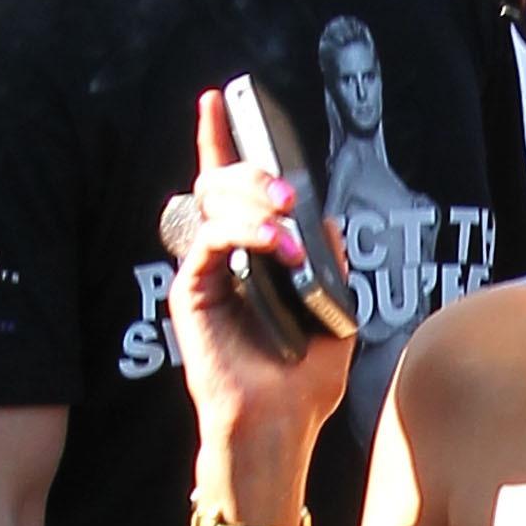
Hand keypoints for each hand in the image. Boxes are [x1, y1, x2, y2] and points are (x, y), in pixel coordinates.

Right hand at [167, 91, 355, 455]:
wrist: (279, 426)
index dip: (221, 140)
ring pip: (214, 205)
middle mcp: (222, 257)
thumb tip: (327, 225)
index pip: (231, 187)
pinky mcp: (191, 293)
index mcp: (252, 256)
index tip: (220, 99)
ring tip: (289, 227)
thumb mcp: (335, 315)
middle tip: (287, 191)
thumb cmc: (302, 381)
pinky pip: (209, 241)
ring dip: (255, 204)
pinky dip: (244, 235)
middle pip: (222, 184)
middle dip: (255, 172)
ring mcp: (205, 273)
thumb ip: (330, 265)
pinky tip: (275, 249)